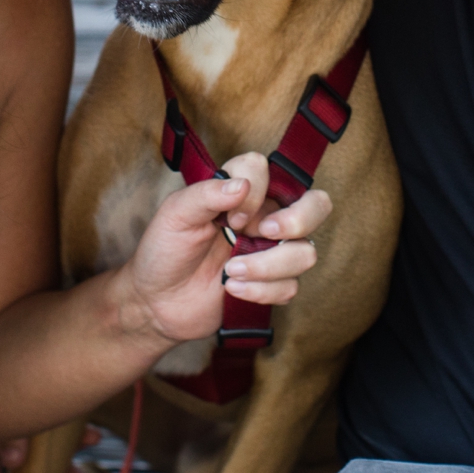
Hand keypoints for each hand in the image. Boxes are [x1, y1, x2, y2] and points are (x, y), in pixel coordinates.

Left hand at [114, 152, 331, 347]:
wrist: (156, 301)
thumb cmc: (164, 250)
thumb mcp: (175, 214)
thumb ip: (206, 193)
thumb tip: (242, 184)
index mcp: (242, 192)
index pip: (269, 171)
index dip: (256, 190)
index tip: (229, 216)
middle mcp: (265, 217)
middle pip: (317, 204)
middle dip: (298, 219)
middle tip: (264, 232)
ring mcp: (272, 251)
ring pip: (305, 252)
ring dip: (268, 265)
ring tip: (230, 272)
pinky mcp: (273, 284)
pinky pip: (290, 286)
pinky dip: (260, 290)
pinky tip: (233, 289)